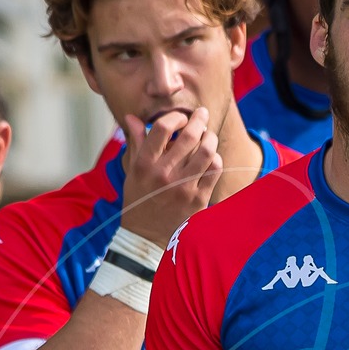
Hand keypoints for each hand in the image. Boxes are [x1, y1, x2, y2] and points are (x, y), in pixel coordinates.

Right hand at [118, 107, 221, 246]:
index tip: (180, 117)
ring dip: (210, 137)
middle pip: (189, 136)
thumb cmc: (139, 197)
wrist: (147, 235)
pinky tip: (211, 157)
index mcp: (144, 164)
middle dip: (199, 120)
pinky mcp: (198, 199)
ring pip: (206, 151)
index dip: (175, 117)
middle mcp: (163, 174)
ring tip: (208, 135)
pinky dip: (215, 158)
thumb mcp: (132, 170)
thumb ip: (136, 142)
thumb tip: (133, 117)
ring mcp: (183, 187)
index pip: (162, 128)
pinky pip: (215, 170)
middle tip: (202, 114)